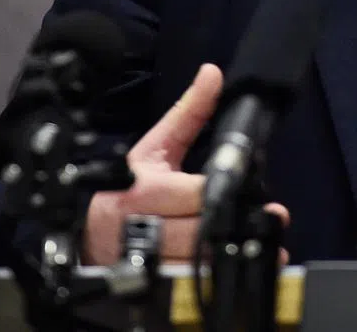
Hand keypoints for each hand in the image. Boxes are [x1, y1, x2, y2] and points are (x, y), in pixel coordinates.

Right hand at [83, 63, 290, 264]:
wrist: (86, 233)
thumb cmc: (124, 184)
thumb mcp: (155, 146)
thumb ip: (188, 112)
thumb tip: (213, 72)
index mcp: (147, 191)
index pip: (196, 194)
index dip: (225, 191)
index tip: (256, 191)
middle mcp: (144, 228)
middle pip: (199, 231)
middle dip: (234, 225)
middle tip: (270, 218)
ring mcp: (145, 261)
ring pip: (194, 263)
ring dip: (228, 256)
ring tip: (263, 246)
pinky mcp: (147, 284)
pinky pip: (183, 284)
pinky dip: (209, 278)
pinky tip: (235, 269)